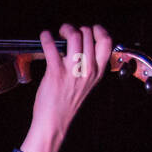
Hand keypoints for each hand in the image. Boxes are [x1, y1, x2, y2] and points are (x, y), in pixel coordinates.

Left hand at [21, 23, 111, 151]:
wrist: (54, 122)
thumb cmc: (67, 104)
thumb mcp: (87, 84)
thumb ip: (88, 66)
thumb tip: (81, 45)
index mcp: (97, 72)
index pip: (107, 42)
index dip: (99, 30)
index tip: (91, 28)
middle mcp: (88, 70)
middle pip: (88, 35)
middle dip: (77, 29)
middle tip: (68, 32)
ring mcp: (72, 71)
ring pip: (75, 36)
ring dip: (65, 29)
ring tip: (59, 33)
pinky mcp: (56, 73)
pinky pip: (52, 47)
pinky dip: (46, 37)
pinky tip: (45, 36)